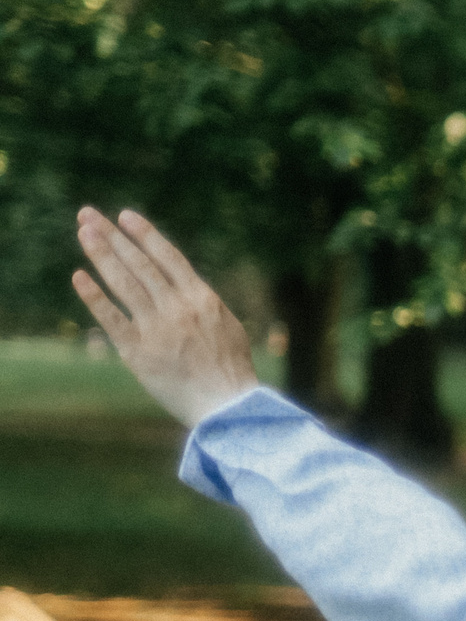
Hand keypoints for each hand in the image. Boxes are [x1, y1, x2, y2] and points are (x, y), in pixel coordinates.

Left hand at [71, 207, 260, 427]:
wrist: (228, 407)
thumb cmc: (232, 368)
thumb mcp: (228, 325)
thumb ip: (203, 302)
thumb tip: (182, 284)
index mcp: (203, 299)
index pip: (169, 257)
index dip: (145, 234)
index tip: (125, 215)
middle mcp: (178, 308)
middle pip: (140, 264)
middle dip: (113, 237)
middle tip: (89, 214)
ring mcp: (157, 329)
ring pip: (124, 284)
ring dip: (102, 256)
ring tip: (84, 233)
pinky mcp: (138, 353)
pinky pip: (111, 319)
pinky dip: (94, 297)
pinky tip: (79, 276)